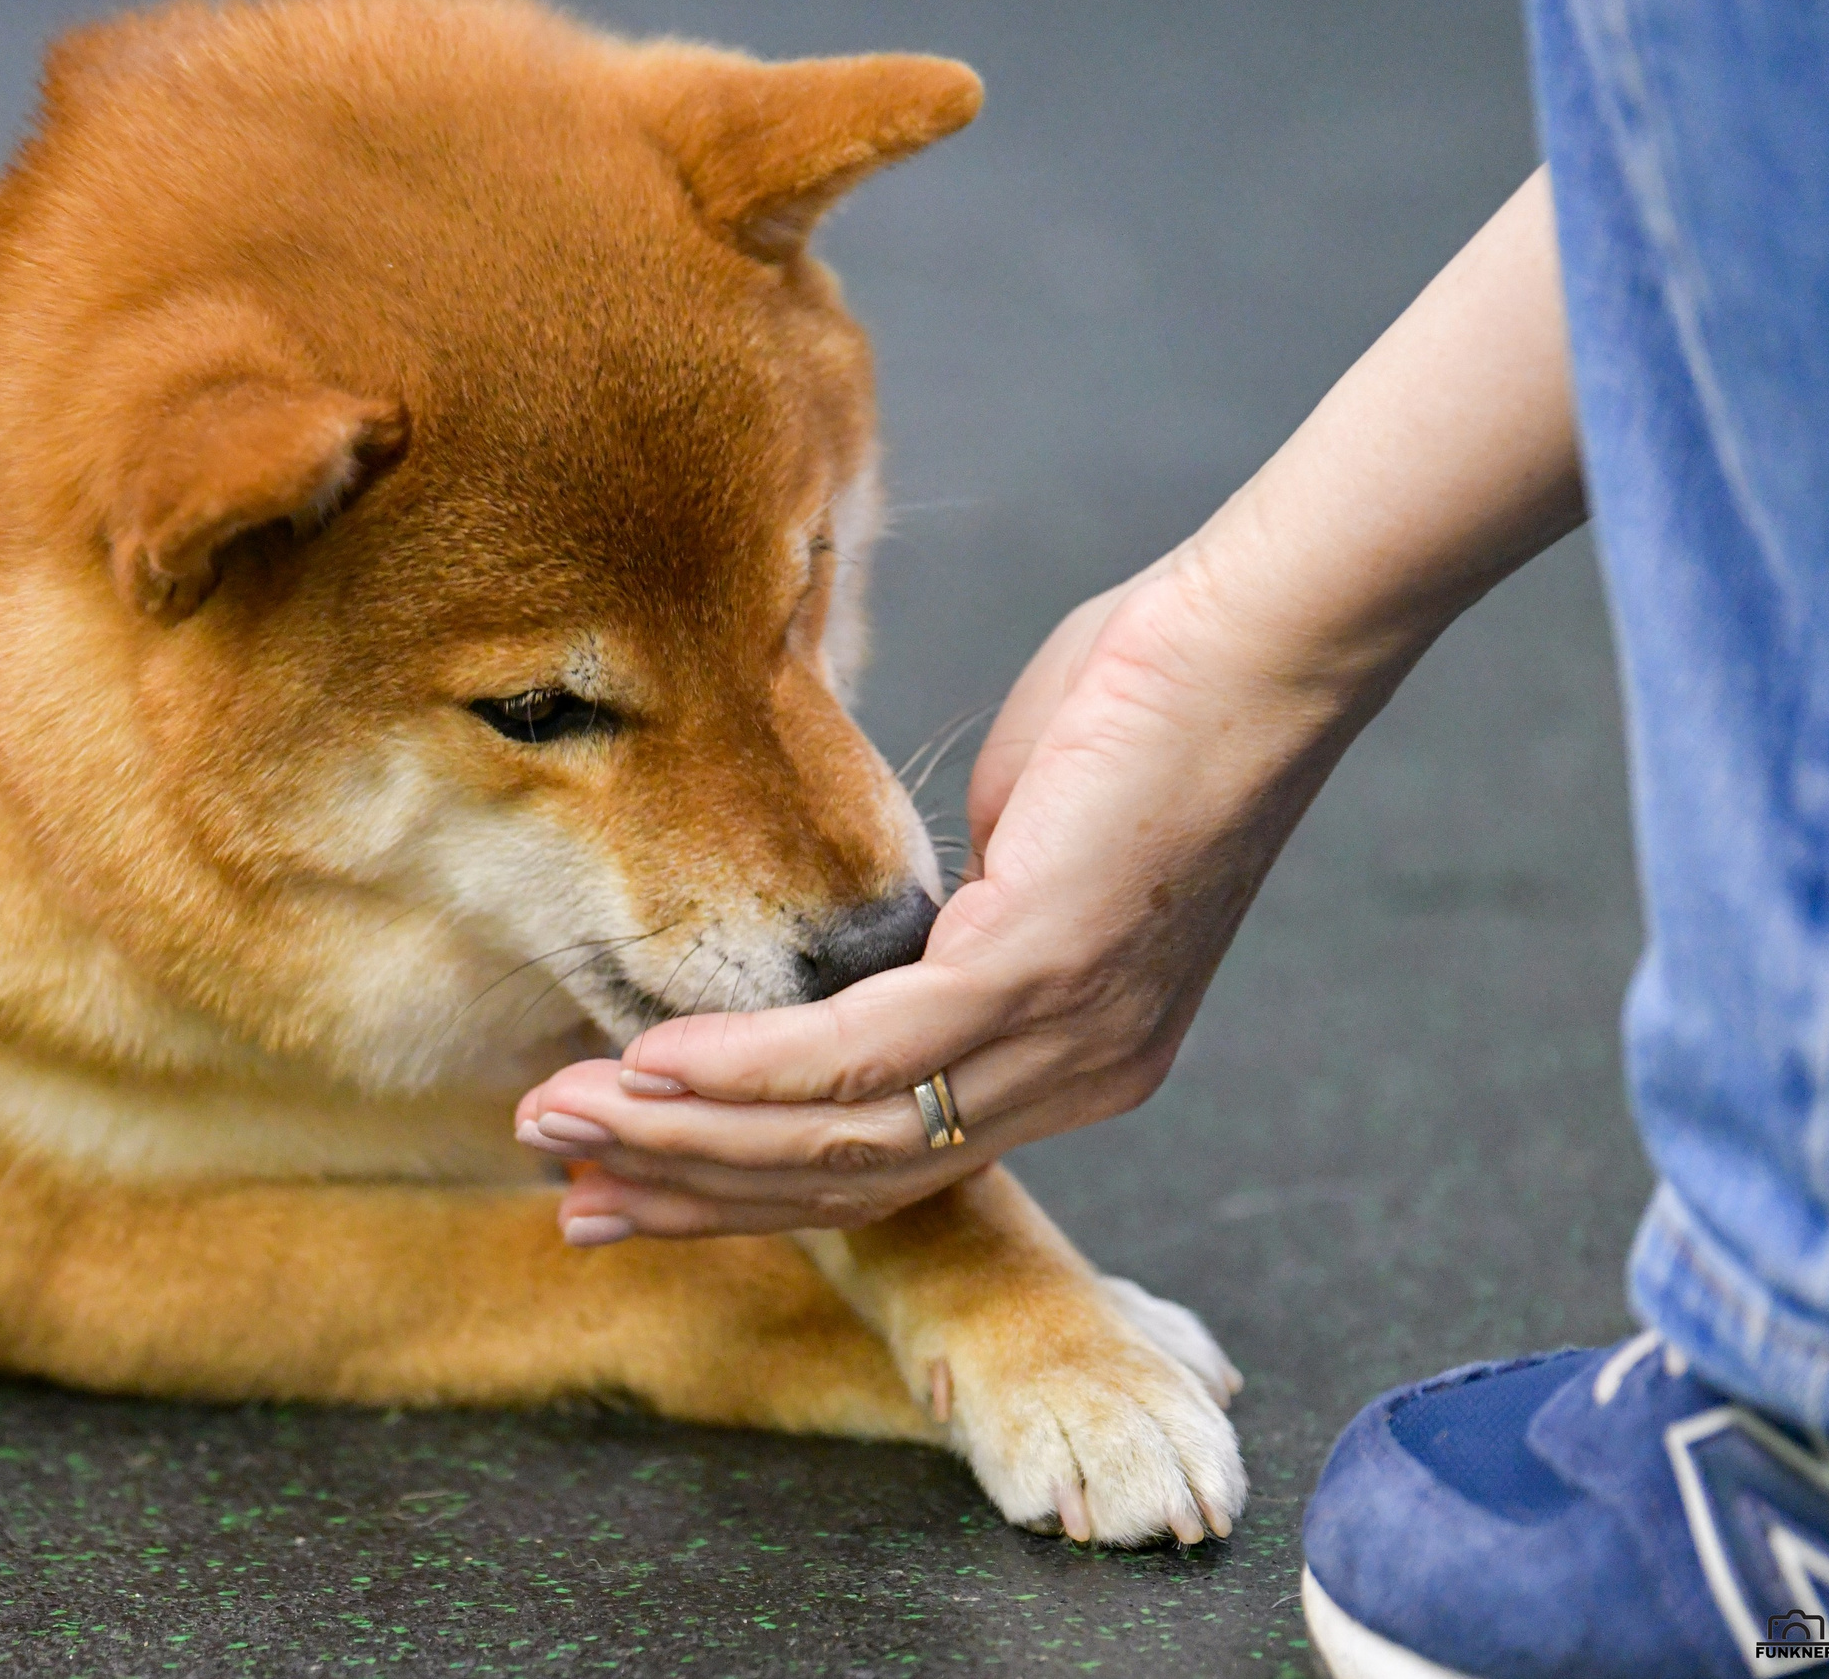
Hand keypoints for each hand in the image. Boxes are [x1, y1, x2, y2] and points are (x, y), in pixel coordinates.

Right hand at [515, 541, 1372, 1240]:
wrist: (1261, 636)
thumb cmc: (1145, 706)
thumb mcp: (1018, 844)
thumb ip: (943, 916)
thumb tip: (876, 934)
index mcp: (1071, 1059)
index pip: (886, 1162)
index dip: (747, 1187)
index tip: (630, 1185)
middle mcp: (1073, 1081)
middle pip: (851, 1183)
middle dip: (691, 1193)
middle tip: (568, 1193)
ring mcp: (1063, 1040)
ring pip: (843, 1138)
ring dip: (686, 1138)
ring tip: (567, 1122)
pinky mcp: (1042, 971)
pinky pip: (864, 1052)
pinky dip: (745, 1069)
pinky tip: (655, 1066)